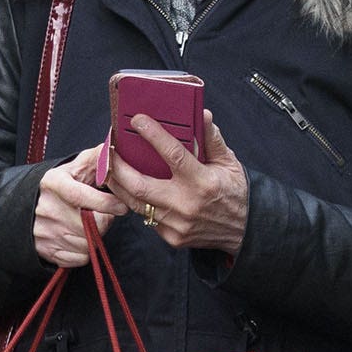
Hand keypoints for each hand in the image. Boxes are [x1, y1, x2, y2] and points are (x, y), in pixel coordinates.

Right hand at [33, 148, 117, 270]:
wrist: (27, 208)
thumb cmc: (60, 186)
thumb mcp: (74, 167)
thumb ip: (97, 157)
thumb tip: (114, 145)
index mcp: (53, 184)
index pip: (83, 197)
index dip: (107, 204)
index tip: (122, 206)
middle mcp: (46, 209)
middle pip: (91, 226)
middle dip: (105, 221)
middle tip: (104, 214)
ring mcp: (44, 232)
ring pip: (87, 244)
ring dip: (95, 237)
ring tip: (90, 224)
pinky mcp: (46, 251)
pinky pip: (79, 258)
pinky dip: (85, 251)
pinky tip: (80, 238)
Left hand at [115, 108, 249, 254]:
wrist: (244, 231)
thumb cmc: (234, 192)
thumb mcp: (229, 163)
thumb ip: (213, 139)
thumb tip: (202, 114)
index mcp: (203, 182)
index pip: (173, 155)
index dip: (153, 135)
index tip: (137, 120)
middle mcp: (187, 204)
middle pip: (140, 185)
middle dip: (118, 167)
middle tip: (108, 150)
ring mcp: (177, 223)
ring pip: (136, 204)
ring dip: (119, 185)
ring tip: (110, 168)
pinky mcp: (172, 237)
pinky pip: (147, 217)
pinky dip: (137, 202)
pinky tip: (129, 189)